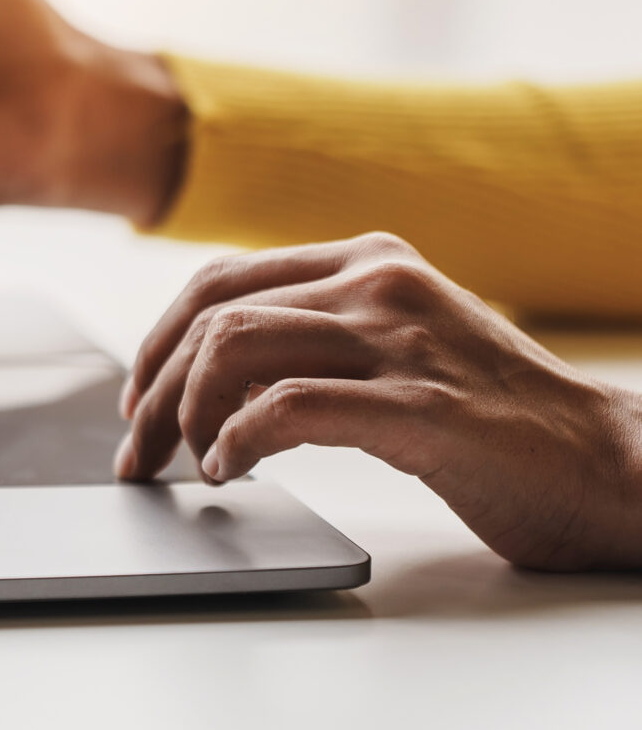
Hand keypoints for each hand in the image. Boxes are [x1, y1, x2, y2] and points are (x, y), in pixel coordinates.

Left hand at [115, 230, 641, 570]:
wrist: (612, 465)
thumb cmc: (502, 420)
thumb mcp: (404, 346)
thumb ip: (326, 338)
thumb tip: (219, 376)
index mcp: (371, 258)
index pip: (222, 280)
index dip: (160, 342)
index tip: (137, 400)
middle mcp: (380, 282)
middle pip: (215, 316)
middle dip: (155, 387)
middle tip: (135, 453)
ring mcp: (402, 340)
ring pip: (236, 350)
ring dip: (187, 415)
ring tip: (184, 466)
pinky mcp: (422, 407)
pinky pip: (291, 409)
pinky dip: (239, 441)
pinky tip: (232, 471)